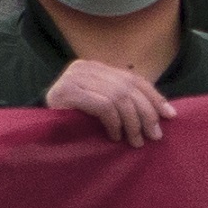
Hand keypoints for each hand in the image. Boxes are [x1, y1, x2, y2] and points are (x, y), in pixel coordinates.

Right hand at [45, 58, 175, 146]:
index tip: (170, 116)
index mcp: (94, 66)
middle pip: (128, 88)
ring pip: (119, 97)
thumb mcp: (102, 104)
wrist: (38, 128)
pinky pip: (104, 106)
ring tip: (135, 140)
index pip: (133, 78)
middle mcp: (83, 67)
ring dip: (132, 122)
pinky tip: (114, 136)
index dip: (154, 96)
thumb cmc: (73, 119)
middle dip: (146, 113)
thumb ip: (124, 100)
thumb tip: (166, 111)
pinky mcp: (66, 92)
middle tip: (154, 136)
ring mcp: (73, 77)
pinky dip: (114, 123)